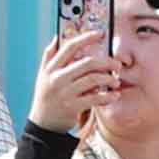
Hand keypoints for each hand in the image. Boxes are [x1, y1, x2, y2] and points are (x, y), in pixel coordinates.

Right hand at [23, 18, 110, 133]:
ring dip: (108, 79)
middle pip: (87, 63)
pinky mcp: (72, 107)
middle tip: (117, 65)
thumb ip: (49, 56)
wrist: (42, 125)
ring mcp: (64, 93)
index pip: (70, 47)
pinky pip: (95, 99)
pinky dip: (107, 97)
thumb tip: (56, 37)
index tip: (100, 33)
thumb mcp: (42, 75)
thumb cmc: (46, 97)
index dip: (86, 37)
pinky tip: (114, 96)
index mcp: (51, 68)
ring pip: (93, 79)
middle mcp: (57, 79)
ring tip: (115, 81)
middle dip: (106, 62)